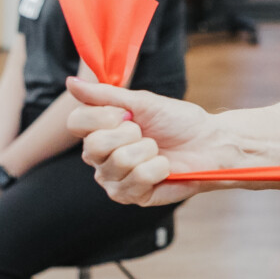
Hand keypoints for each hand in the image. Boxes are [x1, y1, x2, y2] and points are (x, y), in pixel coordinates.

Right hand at [66, 78, 218, 206]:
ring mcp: (113, 179)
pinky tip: (164, 167)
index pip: (76, 123)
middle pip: (94, 146)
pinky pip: (138, 178)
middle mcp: (99, 158)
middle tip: (146, 134)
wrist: (209, 142)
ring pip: (119, 161)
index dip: (103, 116)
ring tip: (158, 151)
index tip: (128, 114)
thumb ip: (106, 95)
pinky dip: (159, 168)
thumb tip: (70, 83)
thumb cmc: (177, 121)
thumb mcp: (143, 101)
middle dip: (130, 134)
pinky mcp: (131, 196)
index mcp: (98, 132)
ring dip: (148, 150)